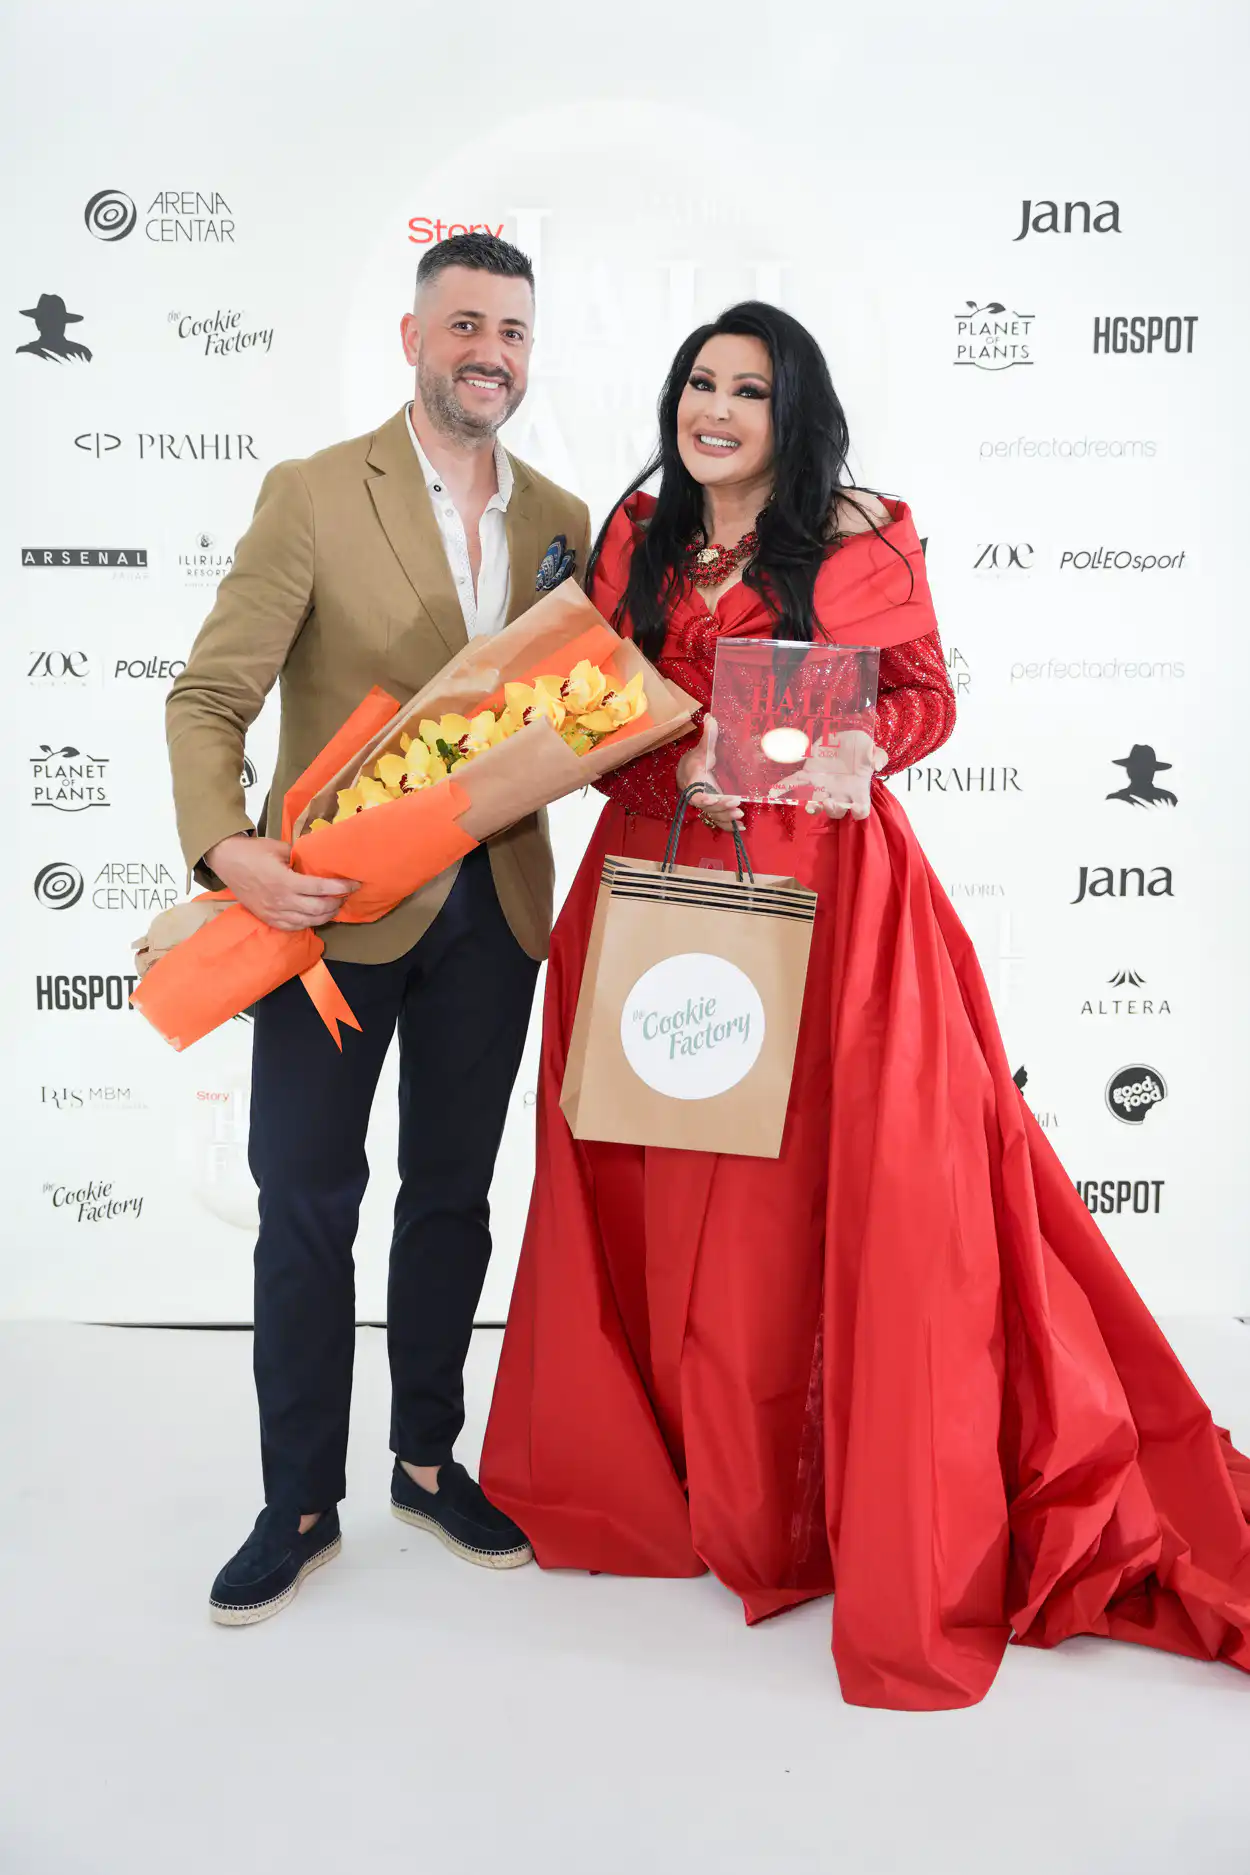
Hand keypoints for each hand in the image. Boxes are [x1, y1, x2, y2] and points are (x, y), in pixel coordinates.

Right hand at [204, 833, 358, 931]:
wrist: (227, 861)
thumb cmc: (254, 851)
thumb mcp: (281, 848)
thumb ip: (301, 858)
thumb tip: (319, 863)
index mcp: (285, 881)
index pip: (321, 888)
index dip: (341, 887)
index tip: (354, 884)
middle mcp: (281, 901)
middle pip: (319, 909)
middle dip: (337, 903)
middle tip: (345, 895)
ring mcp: (274, 912)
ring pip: (308, 922)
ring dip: (326, 916)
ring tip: (334, 906)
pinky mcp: (268, 918)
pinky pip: (294, 927)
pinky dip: (309, 923)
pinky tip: (316, 916)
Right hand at [675, 716, 742, 830]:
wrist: (688, 772)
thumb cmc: (696, 761)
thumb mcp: (702, 748)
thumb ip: (708, 736)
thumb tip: (710, 717)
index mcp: (694, 782)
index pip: (697, 794)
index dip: (705, 799)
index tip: (717, 798)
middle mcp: (698, 796)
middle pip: (708, 808)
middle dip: (722, 809)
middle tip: (738, 806)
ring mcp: (706, 804)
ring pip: (714, 816)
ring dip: (727, 818)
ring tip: (741, 817)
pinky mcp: (713, 809)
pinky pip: (718, 820)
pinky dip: (728, 826)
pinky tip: (741, 828)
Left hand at [767, 728, 885, 820]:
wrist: (845, 738)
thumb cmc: (860, 747)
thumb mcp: (871, 747)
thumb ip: (877, 755)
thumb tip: (876, 763)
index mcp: (857, 790)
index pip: (861, 810)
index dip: (858, 812)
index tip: (855, 809)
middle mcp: (840, 794)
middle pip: (836, 812)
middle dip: (832, 810)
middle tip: (828, 803)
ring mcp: (822, 787)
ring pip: (816, 803)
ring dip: (812, 806)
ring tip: (809, 804)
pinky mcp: (808, 776)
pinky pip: (794, 785)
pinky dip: (782, 789)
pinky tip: (771, 793)